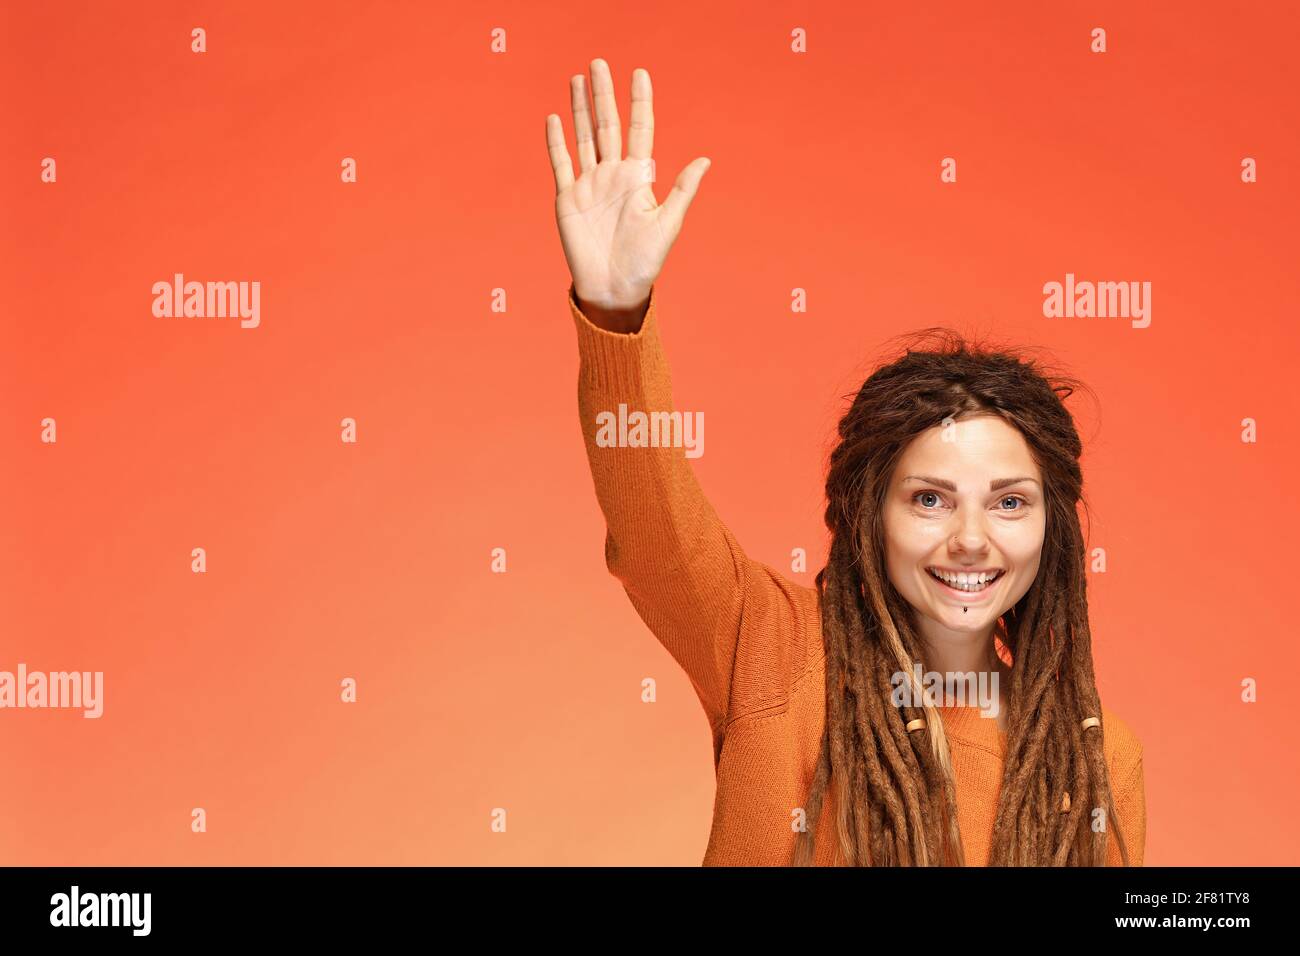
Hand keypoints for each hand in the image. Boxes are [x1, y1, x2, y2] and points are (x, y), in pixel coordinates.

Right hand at [545, 58, 710, 318]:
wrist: (614, 289)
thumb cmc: (645, 262)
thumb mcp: (668, 224)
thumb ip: (682, 190)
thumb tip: (706, 161)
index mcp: (639, 177)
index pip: (640, 130)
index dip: (640, 102)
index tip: (640, 73)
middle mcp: (613, 175)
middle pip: (608, 125)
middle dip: (604, 94)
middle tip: (600, 63)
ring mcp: (589, 184)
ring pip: (584, 137)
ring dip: (580, 109)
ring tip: (578, 78)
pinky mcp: (568, 198)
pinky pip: (561, 163)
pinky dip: (557, 141)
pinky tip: (555, 117)